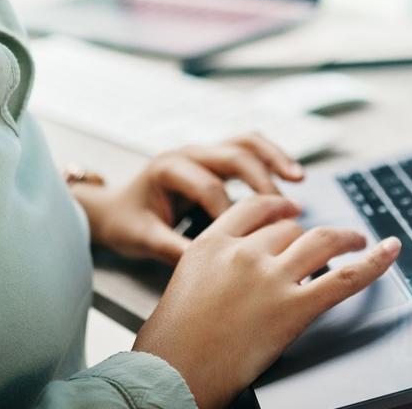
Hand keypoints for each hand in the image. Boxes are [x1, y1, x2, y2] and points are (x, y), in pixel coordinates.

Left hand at [70, 131, 305, 263]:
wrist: (114, 207)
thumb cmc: (126, 221)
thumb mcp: (143, 238)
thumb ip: (173, 250)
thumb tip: (210, 269)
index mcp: (167, 169)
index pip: (209, 188)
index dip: (232, 215)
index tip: (251, 242)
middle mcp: (188, 153)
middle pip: (234, 156)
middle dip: (262, 181)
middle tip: (286, 209)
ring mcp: (203, 151)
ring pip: (245, 143)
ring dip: (273, 158)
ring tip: (298, 178)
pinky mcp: (214, 158)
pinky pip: (248, 148)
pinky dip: (270, 157)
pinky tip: (291, 174)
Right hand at [133, 194, 400, 408]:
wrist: (170, 376)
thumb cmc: (171, 344)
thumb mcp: (184, 284)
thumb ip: (215, 266)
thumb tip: (240, 271)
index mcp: (212, 244)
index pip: (256, 209)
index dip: (280, 208)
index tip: (292, 212)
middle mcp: (243, 252)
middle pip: (289, 229)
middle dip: (306, 238)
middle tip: (322, 248)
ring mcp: (270, 278)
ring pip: (319, 241)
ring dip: (345, 238)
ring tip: (358, 240)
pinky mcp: (294, 308)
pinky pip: (345, 278)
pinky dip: (374, 262)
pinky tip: (390, 250)